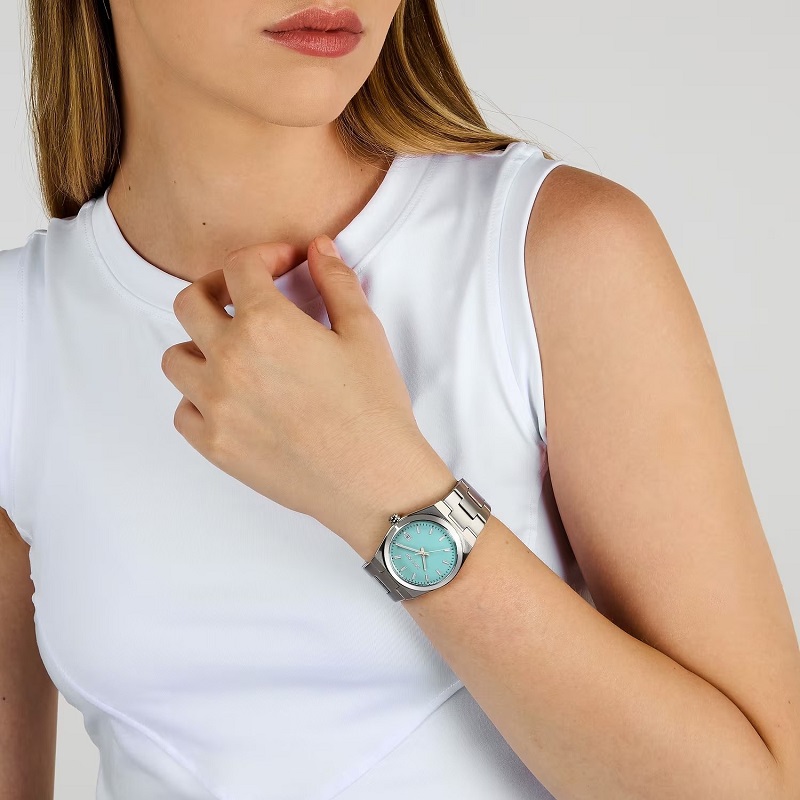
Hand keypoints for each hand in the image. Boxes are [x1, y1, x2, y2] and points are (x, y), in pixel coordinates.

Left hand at [160, 234, 455, 559]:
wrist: (373, 481)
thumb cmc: (374, 408)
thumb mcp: (365, 334)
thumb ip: (337, 282)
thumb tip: (319, 248)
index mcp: (266, 324)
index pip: (240, 266)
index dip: (264, 255)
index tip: (284, 265)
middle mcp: (229, 360)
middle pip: (189, 303)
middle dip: (218, 289)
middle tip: (246, 299)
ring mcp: (215, 406)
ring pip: (175, 358)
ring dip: (200, 345)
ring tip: (234, 353)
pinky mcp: (214, 445)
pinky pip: (183, 410)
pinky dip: (199, 398)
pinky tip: (232, 399)